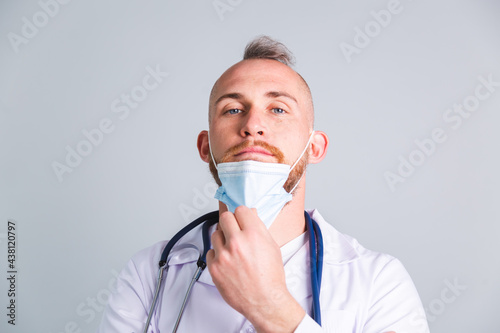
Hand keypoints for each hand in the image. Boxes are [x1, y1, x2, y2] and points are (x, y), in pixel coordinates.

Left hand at [206, 206, 304, 332]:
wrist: (265, 301)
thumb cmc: (270, 277)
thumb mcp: (271, 246)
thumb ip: (259, 228)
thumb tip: (250, 214)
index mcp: (253, 234)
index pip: (240, 209)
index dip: (242, 214)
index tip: (241, 218)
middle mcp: (237, 242)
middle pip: (225, 217)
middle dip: (231, 222)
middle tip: (235, 230)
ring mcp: (224, 255)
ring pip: (216, 233)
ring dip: (223, 238)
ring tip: (233, 249)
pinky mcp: (214, 267)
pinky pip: (211, 252)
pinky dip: (218, 254)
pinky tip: (228, 261)